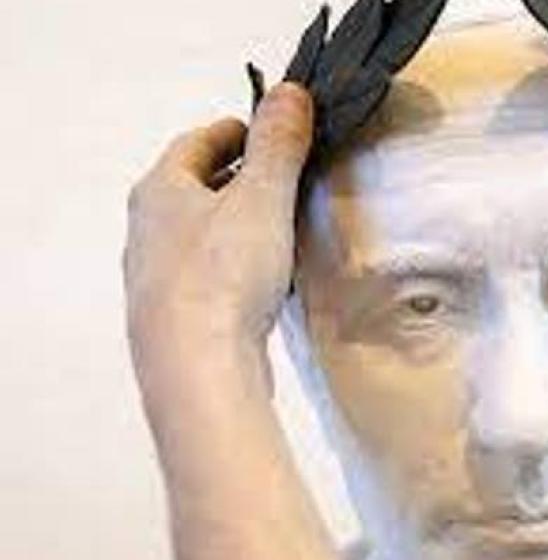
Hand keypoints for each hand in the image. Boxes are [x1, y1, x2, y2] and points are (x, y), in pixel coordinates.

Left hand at [123, 83, 312, 342]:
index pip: (196, 142)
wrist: (197, 367)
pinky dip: (232, 264)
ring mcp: (156, 276)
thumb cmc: (223, 274)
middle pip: (193, 188)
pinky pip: (204, 274)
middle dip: (237, 178)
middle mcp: (147, 229)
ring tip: (278, 229)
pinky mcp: (173, 316)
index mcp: (160, 190)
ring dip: (235, 224)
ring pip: (198, 234)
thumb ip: (278, 145)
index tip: (272, 132)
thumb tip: (290, 94)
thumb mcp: (262, 197)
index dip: (237, 131)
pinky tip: (262, 282)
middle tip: (282, 177)